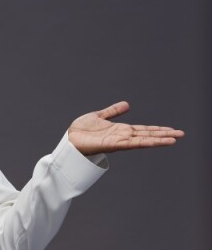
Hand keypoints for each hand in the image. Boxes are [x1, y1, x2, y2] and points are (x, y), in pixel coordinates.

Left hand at [68, 102, 183, 154]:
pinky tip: (156, 141)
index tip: (171, 130)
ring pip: (143, 140)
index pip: (144, 130)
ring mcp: (119, 142)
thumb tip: (127, 105)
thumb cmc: (81, 130)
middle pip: (147, 135)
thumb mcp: (100, 116)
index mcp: (121, 131)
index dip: (157, 130)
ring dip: (159, 140)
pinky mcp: (113, 145)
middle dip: (164, 135)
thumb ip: (113, 111)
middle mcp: (122, 137)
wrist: (68, 139)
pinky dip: (145, 142)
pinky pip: (132, 143)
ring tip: (175, 139)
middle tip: (181, 135)